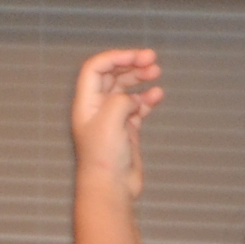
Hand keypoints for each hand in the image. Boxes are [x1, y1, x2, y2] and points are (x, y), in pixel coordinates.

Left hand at [68, 48, 162, 199]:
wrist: (111, 186)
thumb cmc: (103, 157)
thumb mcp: (109, 121)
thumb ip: (120, 101)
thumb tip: (132, 98)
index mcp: (86, 101)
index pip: (96, 69)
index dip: (115, 58)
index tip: (136, 57)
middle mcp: (98, 106)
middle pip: (113, 75)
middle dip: (131, 64)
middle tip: (152, 59)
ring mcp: (113, 118)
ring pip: (127, 89)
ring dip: (141, 78)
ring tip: (157, 72)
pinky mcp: (127, 129)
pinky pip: (138, 107)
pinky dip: (148, 98)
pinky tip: (158, 95)